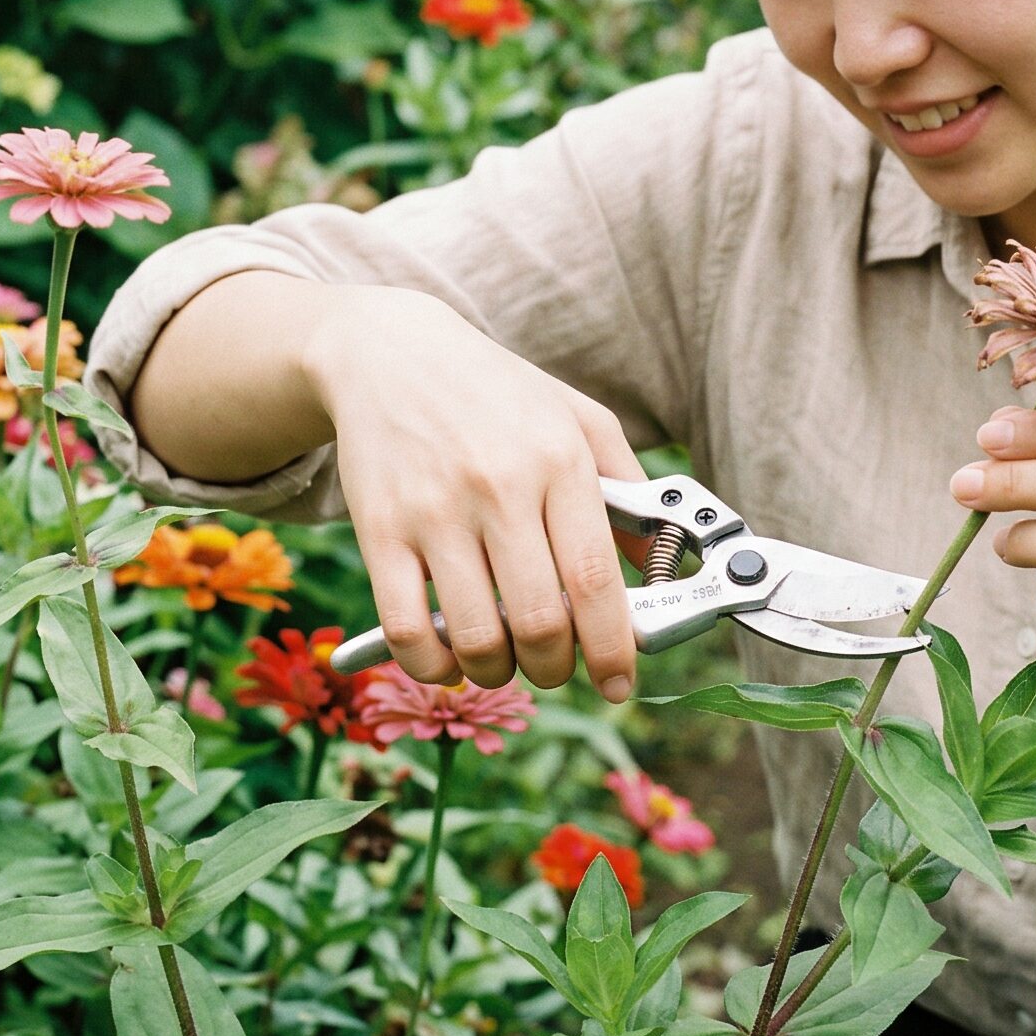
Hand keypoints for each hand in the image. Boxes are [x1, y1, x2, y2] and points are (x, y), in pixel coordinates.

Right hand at [302, 288, 655, 699]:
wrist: (388, 353)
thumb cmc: (495, 392)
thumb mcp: (577, 418)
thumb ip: (626, 490)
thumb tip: (657, 566)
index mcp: (558, 460)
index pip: (595, 576)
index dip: (612, 645)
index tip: (617, 683)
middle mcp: (499, 487)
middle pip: (540, 620)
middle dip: (556, 668)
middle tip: (555, 665)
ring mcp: (434, 511)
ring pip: (475, 636)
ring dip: (497, 672)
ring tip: (504, 659)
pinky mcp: (378, 531)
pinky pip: (406, 629)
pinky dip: (432, 666)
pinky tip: (447, 657)